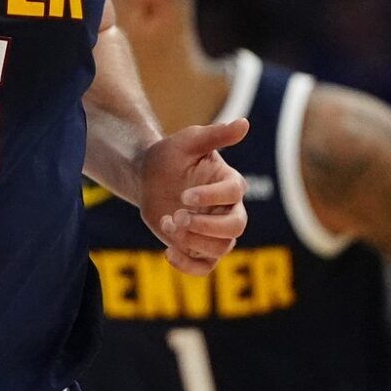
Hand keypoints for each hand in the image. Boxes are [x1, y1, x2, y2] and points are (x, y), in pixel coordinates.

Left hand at [139, 118, 247, 274]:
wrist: (146, 177)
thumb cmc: (170, 155)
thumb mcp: (189, 141)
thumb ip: (216, 135)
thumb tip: (244, 123)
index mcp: (230, 183)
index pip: (234, 193)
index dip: (211, 196)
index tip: (184, 195)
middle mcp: (228, 209)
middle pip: (236, 227)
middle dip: (206, 226)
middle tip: (178, 216)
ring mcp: (214, 231)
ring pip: (220, 248)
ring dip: (192, 241)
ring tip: (168, 224)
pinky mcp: (198, 247)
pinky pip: (204, 267)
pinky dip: (188, 265)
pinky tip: (167, 252)